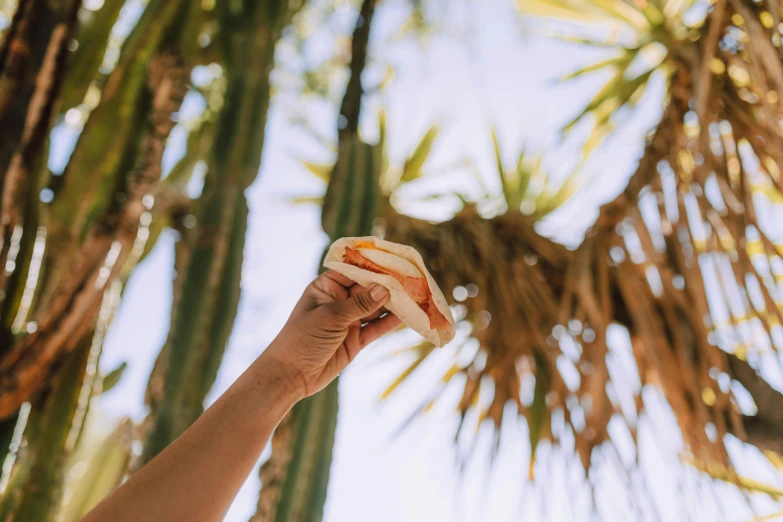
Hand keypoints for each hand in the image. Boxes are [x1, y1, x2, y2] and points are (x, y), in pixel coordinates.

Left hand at [265, 270, 401, 397]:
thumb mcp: (331, 317)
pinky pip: (376, 327)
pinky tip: (406, 315)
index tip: (395, 260)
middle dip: (388, 285)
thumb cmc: (302, 339)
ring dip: (393, 304)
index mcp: (326, 287)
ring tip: (415, 296)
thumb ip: (359, 304)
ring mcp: (348, 320)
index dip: (374, 266)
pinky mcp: (355, 339)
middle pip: (368, 289)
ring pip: (375, 308)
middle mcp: (339, 301)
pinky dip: (390, 322)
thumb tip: (385, 289)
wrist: (290, 375)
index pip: (354, 270)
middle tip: (412, 279)